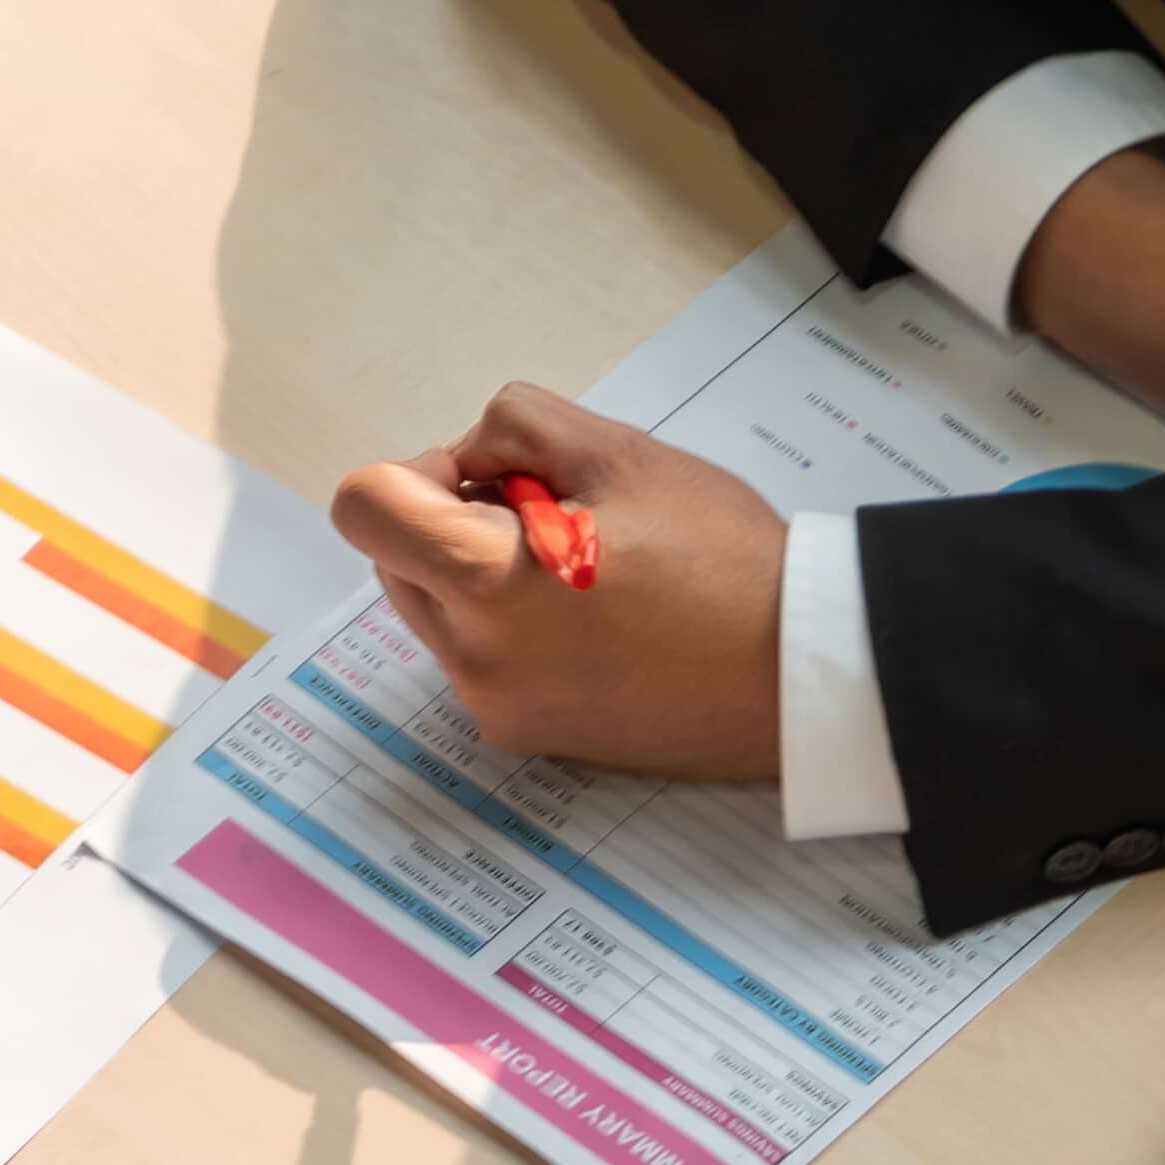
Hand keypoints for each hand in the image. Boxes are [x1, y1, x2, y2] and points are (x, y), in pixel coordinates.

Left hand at [323, 385, 780, 777]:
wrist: (799, 675)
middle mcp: (474, 661)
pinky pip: (479, 659)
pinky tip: (597, 618)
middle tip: (557, 517)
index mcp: (488, 584)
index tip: (494, 481)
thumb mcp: (620, 451)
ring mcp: (497, 708)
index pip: (365, 508)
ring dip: (479, 574)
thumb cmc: (723, 557)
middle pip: (394, 559)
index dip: (419, 474)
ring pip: (435, 609)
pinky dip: (510, 625)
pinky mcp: (527, 738)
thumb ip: (514, 426)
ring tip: (585, 570)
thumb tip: (461, 462)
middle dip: (451, 523)